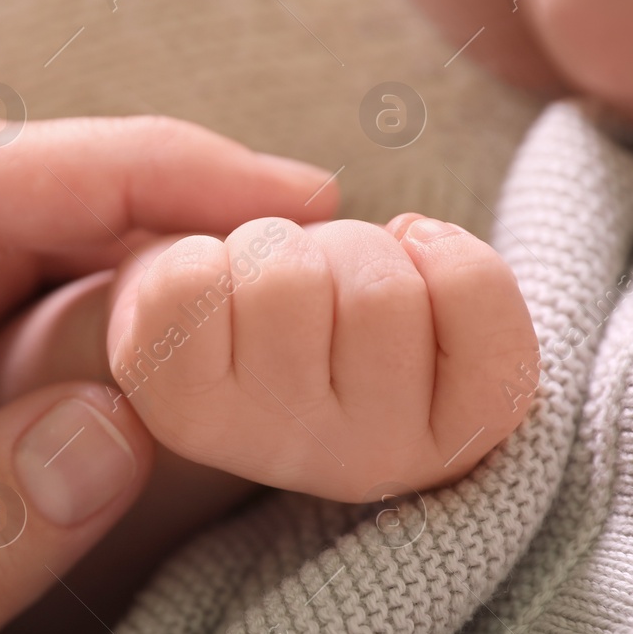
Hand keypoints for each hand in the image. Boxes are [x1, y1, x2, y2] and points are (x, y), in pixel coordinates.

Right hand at [105, 213, 539, 501]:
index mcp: (182, 411)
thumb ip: (160, 178)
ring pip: (382, 288)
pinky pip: (472, 292)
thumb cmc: (238, 292)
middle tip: (299, 295)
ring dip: (376, 256)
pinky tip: (427, 283)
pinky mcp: (461, 431)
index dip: (207, 256)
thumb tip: (317, 195)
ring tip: (356, 300)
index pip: (190, 281)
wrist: (329, 358)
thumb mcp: (161, 238)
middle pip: (290, 277)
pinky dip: (459, 260)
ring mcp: (373, 453)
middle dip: (298, 248)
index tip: (218, 295)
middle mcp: (277, 455)